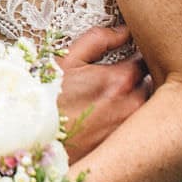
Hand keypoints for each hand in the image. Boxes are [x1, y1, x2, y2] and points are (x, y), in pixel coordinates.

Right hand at [57, 25, 146, 160]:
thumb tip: (125, 31)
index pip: (145, 62)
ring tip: (112, 103)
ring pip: (147, 110)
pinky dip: (131, 125)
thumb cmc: (46, 97)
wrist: (31, 139)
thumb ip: (99, 39)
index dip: (136, 58)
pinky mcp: (123, 151)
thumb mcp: (68, 60)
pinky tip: (108, 123)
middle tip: (119, 82)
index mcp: (120, 80)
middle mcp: (131, 107)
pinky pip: (138, 133)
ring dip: (136, 102)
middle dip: (139, 82)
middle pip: (150, 87)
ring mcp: (129, 131)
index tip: (127, 59)